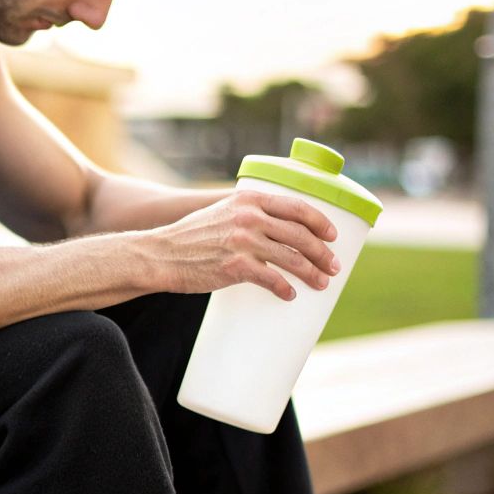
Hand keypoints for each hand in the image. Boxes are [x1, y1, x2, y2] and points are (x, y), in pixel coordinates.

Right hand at [141, 190, 339, 300]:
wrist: (159, 255)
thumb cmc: (191, 237)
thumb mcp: (222, 212)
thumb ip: (249, 214)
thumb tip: (278, 229)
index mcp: (249, 199)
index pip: (298, 207)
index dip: (321, 223)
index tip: (333, 235)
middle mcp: (250, 218)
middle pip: (301, 235)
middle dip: (323, 253)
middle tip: (333, 266)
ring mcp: (243, 242)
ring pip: (292, 259)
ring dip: (312, 273)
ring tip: (321, 283)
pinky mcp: (236, 267)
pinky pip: (272, 279)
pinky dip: (285, 289)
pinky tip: (290, 294)